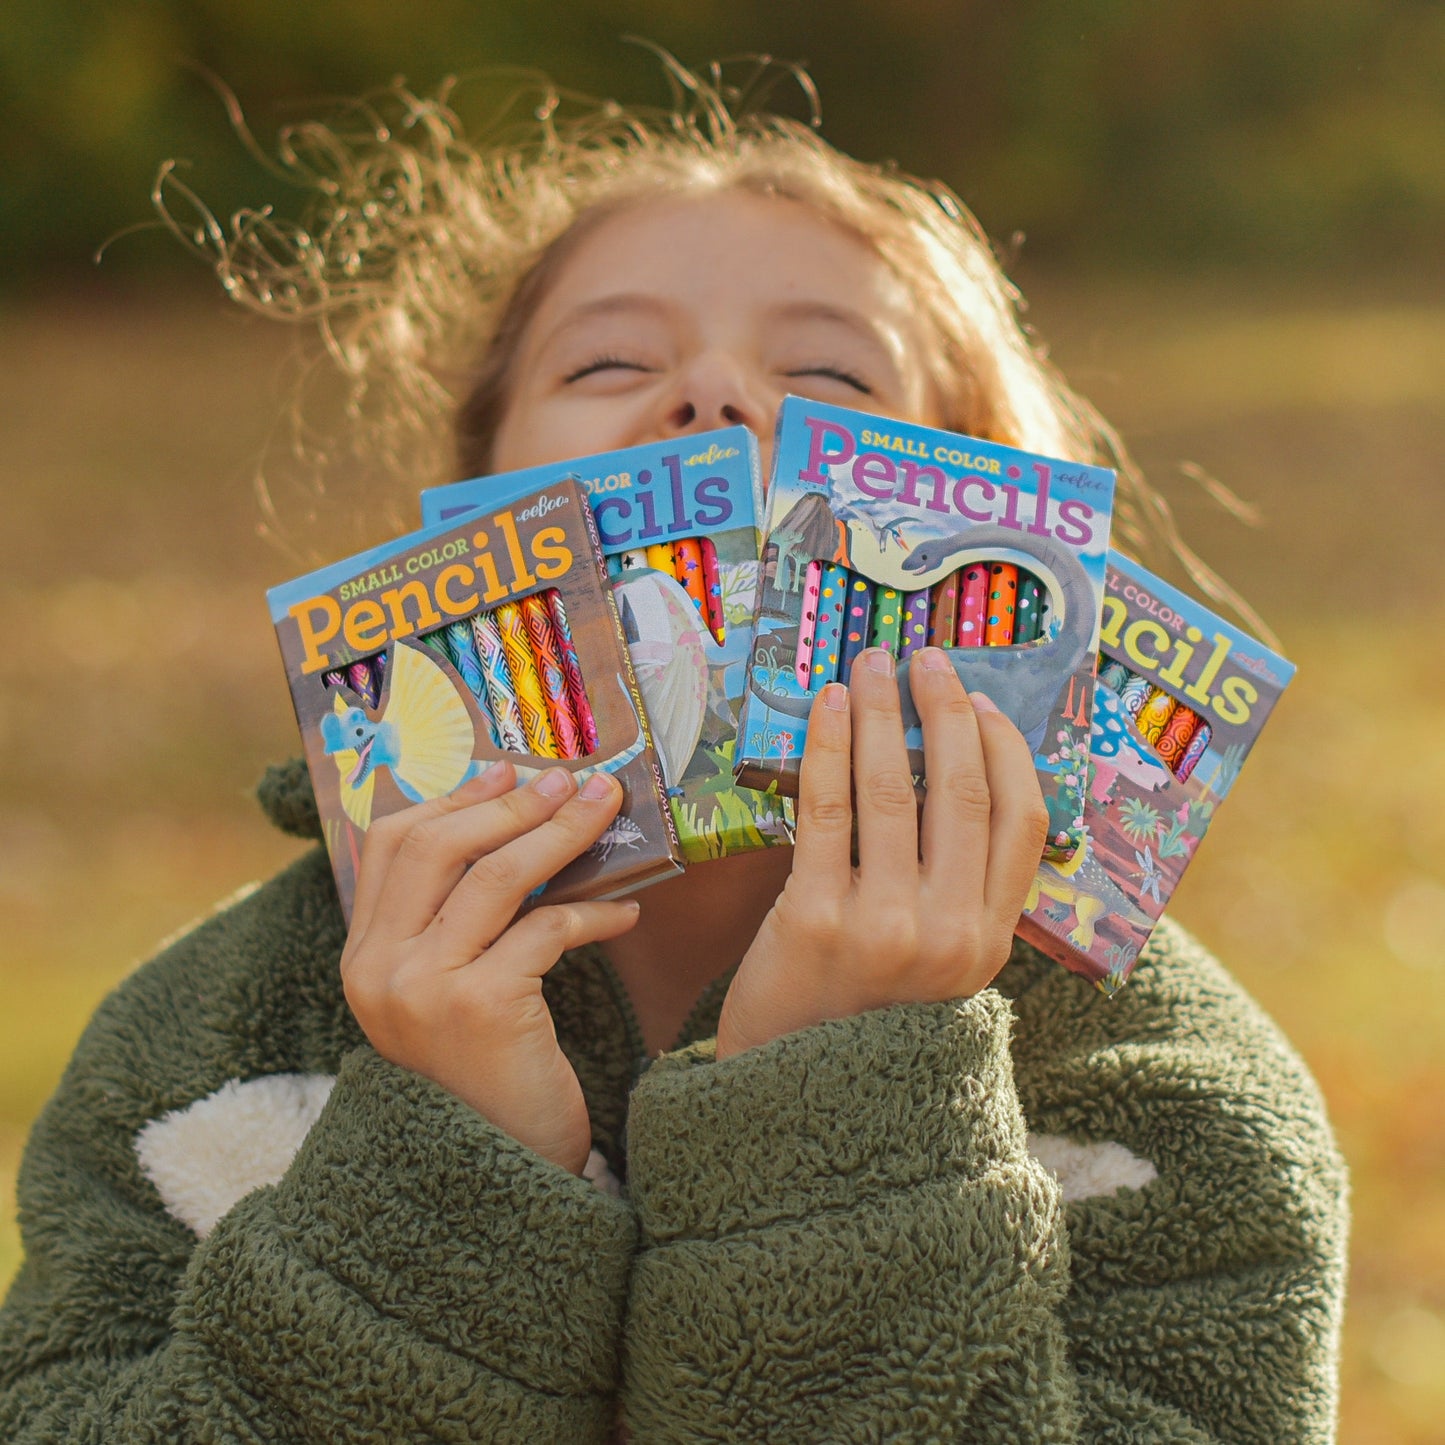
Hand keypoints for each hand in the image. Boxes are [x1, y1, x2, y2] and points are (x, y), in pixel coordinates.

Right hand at [340, 762, 640, 1174]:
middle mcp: (378, 968)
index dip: (455, 798)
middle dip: (513, 802)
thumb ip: (459, 926)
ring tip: (606, 811)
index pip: (394, 845)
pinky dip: (593, 910)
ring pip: (494, 876)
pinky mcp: (480, 1009)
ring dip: (559, 833)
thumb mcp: (451, 994)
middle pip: (441, 846)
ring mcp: (422, 988)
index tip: (509, 772)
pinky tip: (627, 910)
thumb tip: (520, 829)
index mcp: (363, 957)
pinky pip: (545, 928)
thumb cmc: (487, 1079)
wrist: (498, 1180)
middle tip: (572, 781)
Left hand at [716, 646, 1047, 1058]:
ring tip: (870, 665)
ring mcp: (884, 926)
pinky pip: (826, 808)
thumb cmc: (862, 1020)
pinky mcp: (813, 920)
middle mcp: (950, 932)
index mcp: (990, 941)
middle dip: (946, 711)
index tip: (981, 703)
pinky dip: (828, 746)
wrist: (794, 1103)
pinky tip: (827, 706)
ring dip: (883, 712)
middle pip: (963, 792)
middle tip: (926, 659)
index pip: (1024, 824)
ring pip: (894, 789)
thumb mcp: (936, 973)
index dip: (1006, 750)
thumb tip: (951, 780)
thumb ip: (956, 896)